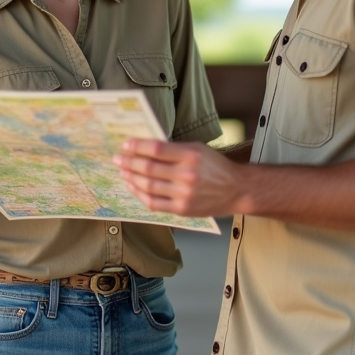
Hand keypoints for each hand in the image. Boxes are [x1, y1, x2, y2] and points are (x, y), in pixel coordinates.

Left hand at [114, 139, 245, 217]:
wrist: (236, 190)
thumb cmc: (216, 167)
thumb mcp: (198, 149)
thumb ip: (174, 149)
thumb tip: (145, 148)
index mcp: (191, 155)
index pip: (156, 149)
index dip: (137, 147)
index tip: (126, 145)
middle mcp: (187, 175)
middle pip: (148, 168)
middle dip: (129, 162)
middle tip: (118, 158)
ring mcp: (184, 194)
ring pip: (148, 186)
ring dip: (131, 178)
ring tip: (123, 171)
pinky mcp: (182, 209)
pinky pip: (153, 203)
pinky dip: (139, 194)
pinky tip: (133, 186)